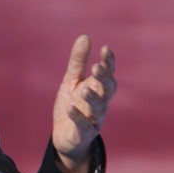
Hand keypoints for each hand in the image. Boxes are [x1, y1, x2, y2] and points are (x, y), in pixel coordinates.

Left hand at [52, 35, 116, 172]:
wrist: (64, 136)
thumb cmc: (72, 104)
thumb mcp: (71, 80)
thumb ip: (78, 61)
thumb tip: (85, 36)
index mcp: (98, 89)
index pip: (107, 74)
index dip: (109, 62)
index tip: (105, 48)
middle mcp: (100, 103)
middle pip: (107, 90)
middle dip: (104, 79)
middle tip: (97, 67)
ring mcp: (94, 119)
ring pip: (99, 108)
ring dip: (94, 98)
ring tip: (85, 89)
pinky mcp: (83, 133)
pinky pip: (83, 125)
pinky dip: (78, 117)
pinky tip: (70, 108)